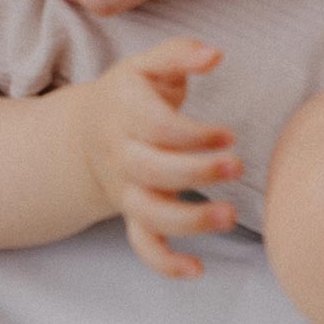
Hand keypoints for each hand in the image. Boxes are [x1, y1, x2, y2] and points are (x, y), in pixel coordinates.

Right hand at [77, 37, 241, 277]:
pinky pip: (143, 244)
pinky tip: (197, 269)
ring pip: (148, 213)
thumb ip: (179, 54)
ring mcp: (126, 189)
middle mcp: (121, 155)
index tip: (228, 134)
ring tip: (228, 216)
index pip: (156, 129)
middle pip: (152, 170)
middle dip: (196, 172)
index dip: (194, 134)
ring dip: (188, 220)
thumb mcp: (146, 65)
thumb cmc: (129, 94)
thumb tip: (214, 54)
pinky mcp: (133, 215)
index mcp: (124, 113)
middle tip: (237, 166)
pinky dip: (165, 262)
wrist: (86, 133)